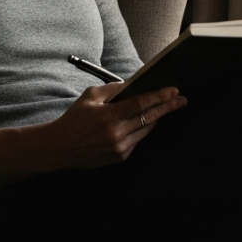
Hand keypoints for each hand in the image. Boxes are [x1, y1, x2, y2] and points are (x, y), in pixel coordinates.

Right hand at [45, 82, 186, 168]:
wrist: (60, 147)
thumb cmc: (74, 120)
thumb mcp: (90, 97)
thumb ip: (112, 89)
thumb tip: (131, 84)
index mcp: (109, 116)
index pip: (141, 104)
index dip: (160, 97)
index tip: (173, 91)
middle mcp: (116, 133)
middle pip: (149, 118)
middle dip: (167, 107)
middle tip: (181, 100)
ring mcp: (119, 147)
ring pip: (146, 130)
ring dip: (156, 118)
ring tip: (164, 109)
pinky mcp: (120, 157)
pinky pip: (137, 141)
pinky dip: (141, 130)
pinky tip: (140, 123)